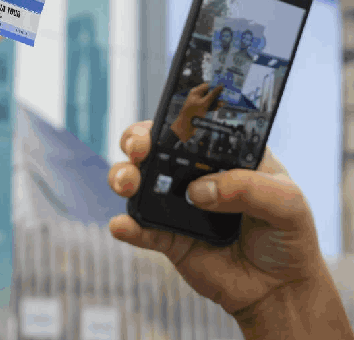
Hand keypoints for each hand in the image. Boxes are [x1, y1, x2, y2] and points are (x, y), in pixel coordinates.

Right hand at [109, 121, 324, 316]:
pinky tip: (123, 226)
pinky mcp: (166, 237)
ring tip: (126, 185)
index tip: (164, 124)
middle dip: (136, 140)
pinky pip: (139, 228)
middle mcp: (194, 174)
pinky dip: (126, 225)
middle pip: (153, 146)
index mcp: (225, 155)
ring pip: (137, 181)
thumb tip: (198, 190)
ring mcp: (176, 204)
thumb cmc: (288, 237)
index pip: (193, 126)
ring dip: (122, 175)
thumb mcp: (287, 202)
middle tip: (138, 150)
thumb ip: (247, 188)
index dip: (173, 118)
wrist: (280, 291)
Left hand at [171, 83, 222, 141]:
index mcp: (196, 92)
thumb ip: (213, 94)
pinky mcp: (201, 109)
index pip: (208, 85)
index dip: (216, 86)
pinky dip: (214, 107)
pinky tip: (217, 108)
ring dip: (217, 102)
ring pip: (211, 100)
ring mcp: (199, 102)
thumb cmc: (193, 113)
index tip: (225, 87)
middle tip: (225, 98)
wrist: (187, 125)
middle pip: (210, 93)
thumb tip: (220, 86)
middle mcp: (197, 96)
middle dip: (218, 96)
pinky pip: (210, 106)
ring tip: (221, 104)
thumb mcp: (204, 103)